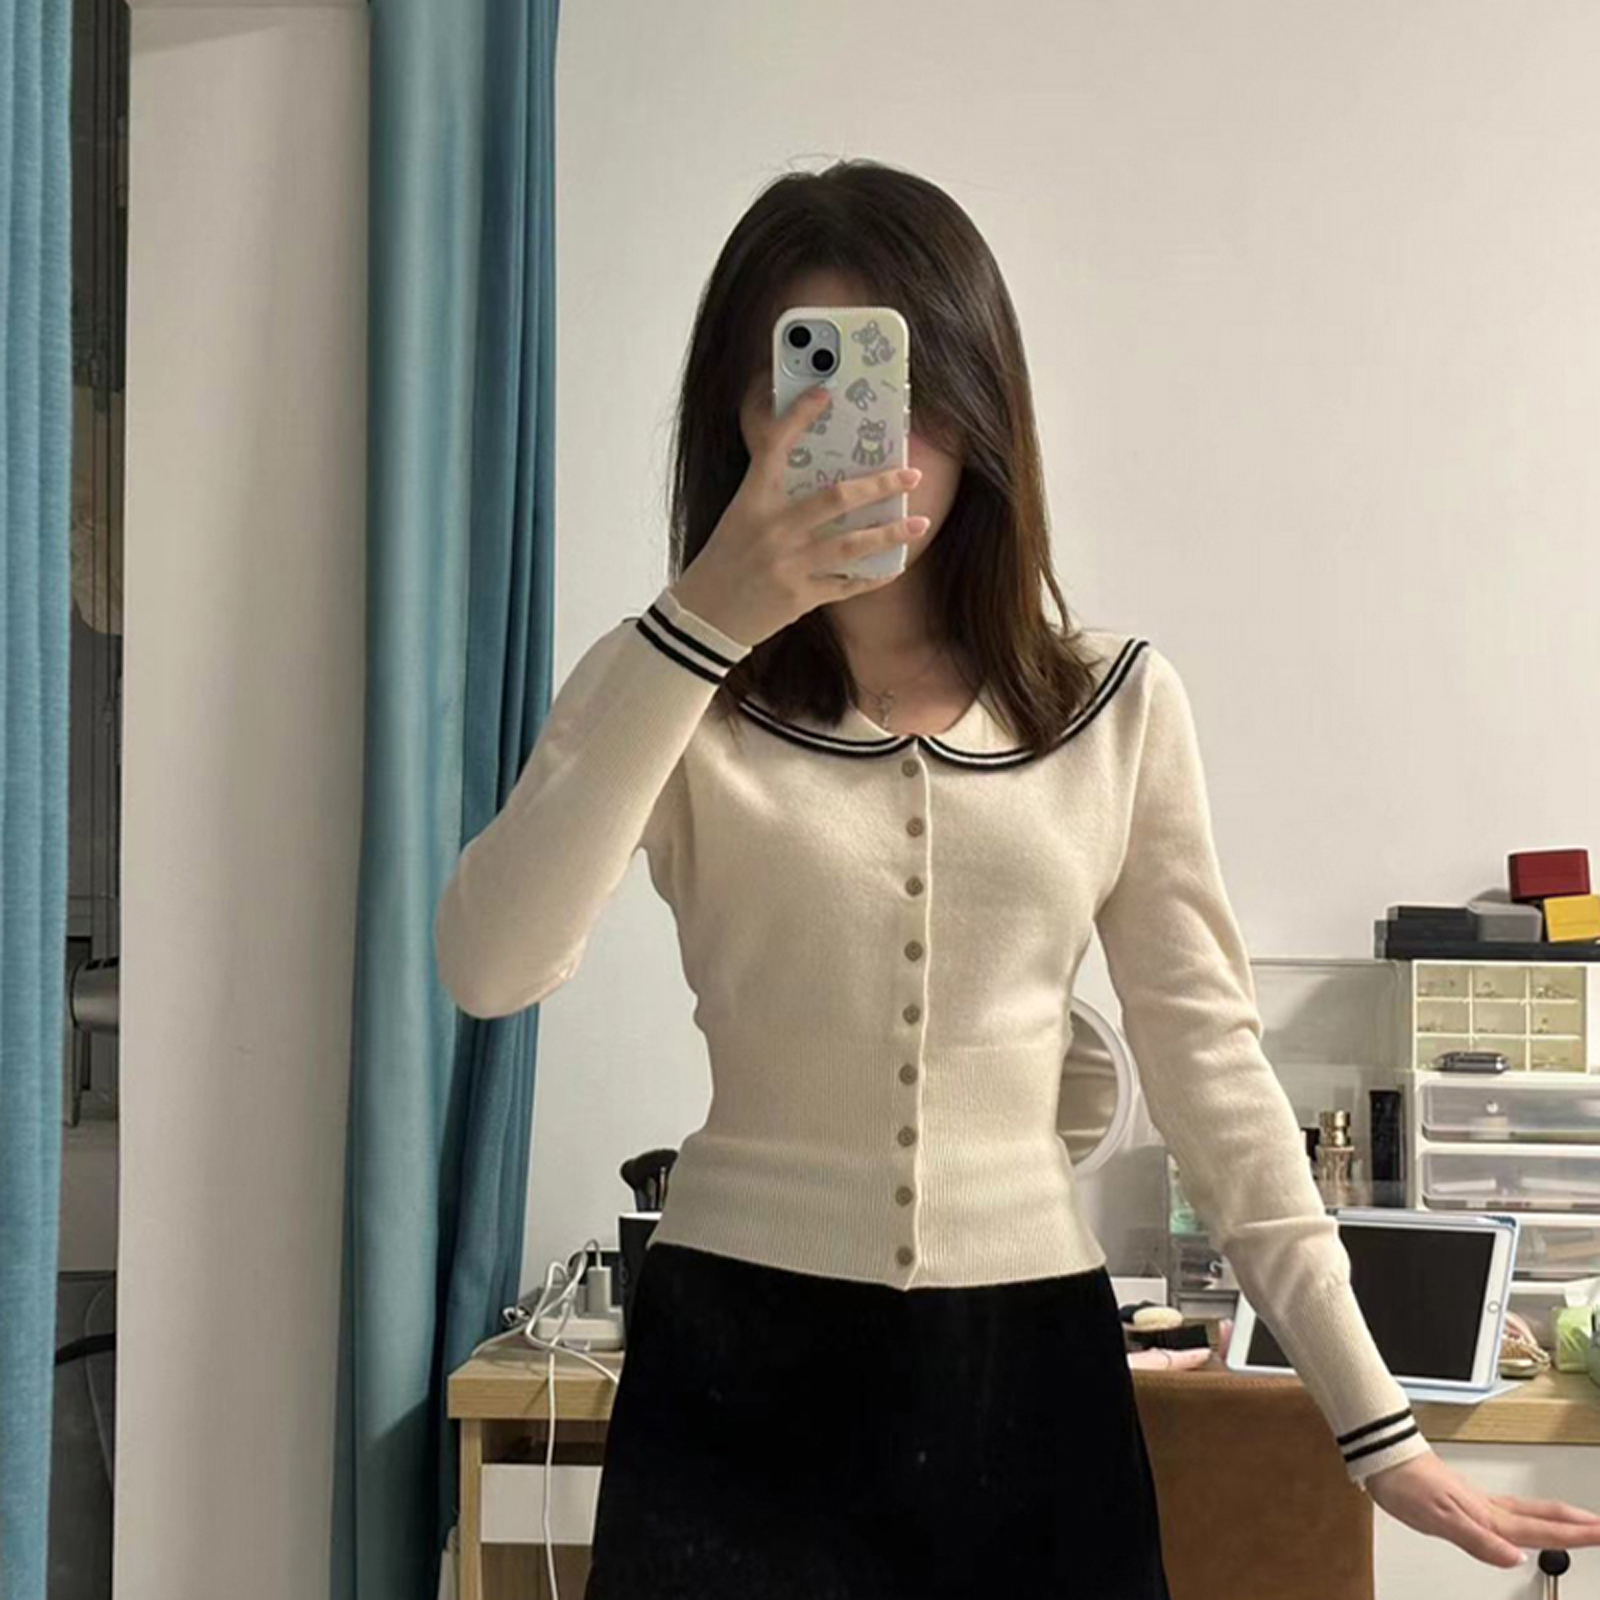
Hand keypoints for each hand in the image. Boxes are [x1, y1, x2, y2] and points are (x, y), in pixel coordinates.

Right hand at [669, 381, 931, 648]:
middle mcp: (774, 529)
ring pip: (852, 544)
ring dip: (890, 533)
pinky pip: (847, 584)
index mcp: (752, 501)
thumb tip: (825, 482)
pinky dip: (873, 576)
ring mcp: (789, 564)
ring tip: (920, 523)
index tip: (825, 394)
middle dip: (880, 486)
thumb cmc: (723, 561)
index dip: (799, 417)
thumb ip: (773, 498)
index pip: (775, 447)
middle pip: (837, 498)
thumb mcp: (740, 518)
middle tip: (911, 475)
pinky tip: (894, 565)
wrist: (704, 617)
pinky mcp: (800, 596)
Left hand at [1364, 1448, 1599, 1566]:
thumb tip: (1516, 1558)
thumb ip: (1478, 1540)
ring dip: (1558, 1518)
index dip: (1575, 1535)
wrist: (1382, 1457)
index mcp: (1488, 1516)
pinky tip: (1523, 1522)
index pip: (1540, 1530)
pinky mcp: (1463, 1498)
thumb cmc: (1406, 1485)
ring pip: (1528, 1511)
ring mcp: (1477, 1501)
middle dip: (1577, 1523)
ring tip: (1579, 1524)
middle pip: (1542, 1517)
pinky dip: (1530, 1515)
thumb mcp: (1440, 1519)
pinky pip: (1509, 1508)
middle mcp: (1488, 1508)